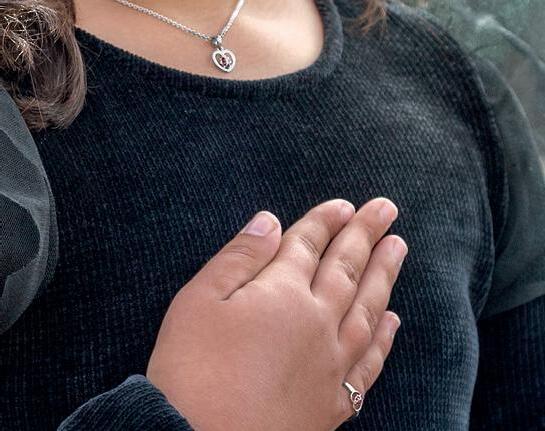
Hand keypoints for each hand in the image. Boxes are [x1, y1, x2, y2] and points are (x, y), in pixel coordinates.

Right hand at [147, 198, 406, 429]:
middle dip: (367, 234)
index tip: (345, 205)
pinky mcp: (333, 401)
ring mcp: (331, 363)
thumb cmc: (191, 372)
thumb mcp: (198, 301)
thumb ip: (239, 257)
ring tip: (398, 248)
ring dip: (385, 274)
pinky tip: (392, 321)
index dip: (326, 221)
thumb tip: (270, 221)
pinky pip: (370, 361)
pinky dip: (384, 337)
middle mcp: (316, 322)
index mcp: (282, 294)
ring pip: (367, 307)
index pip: (309, 246)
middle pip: (347, 268)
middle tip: (387, 209)